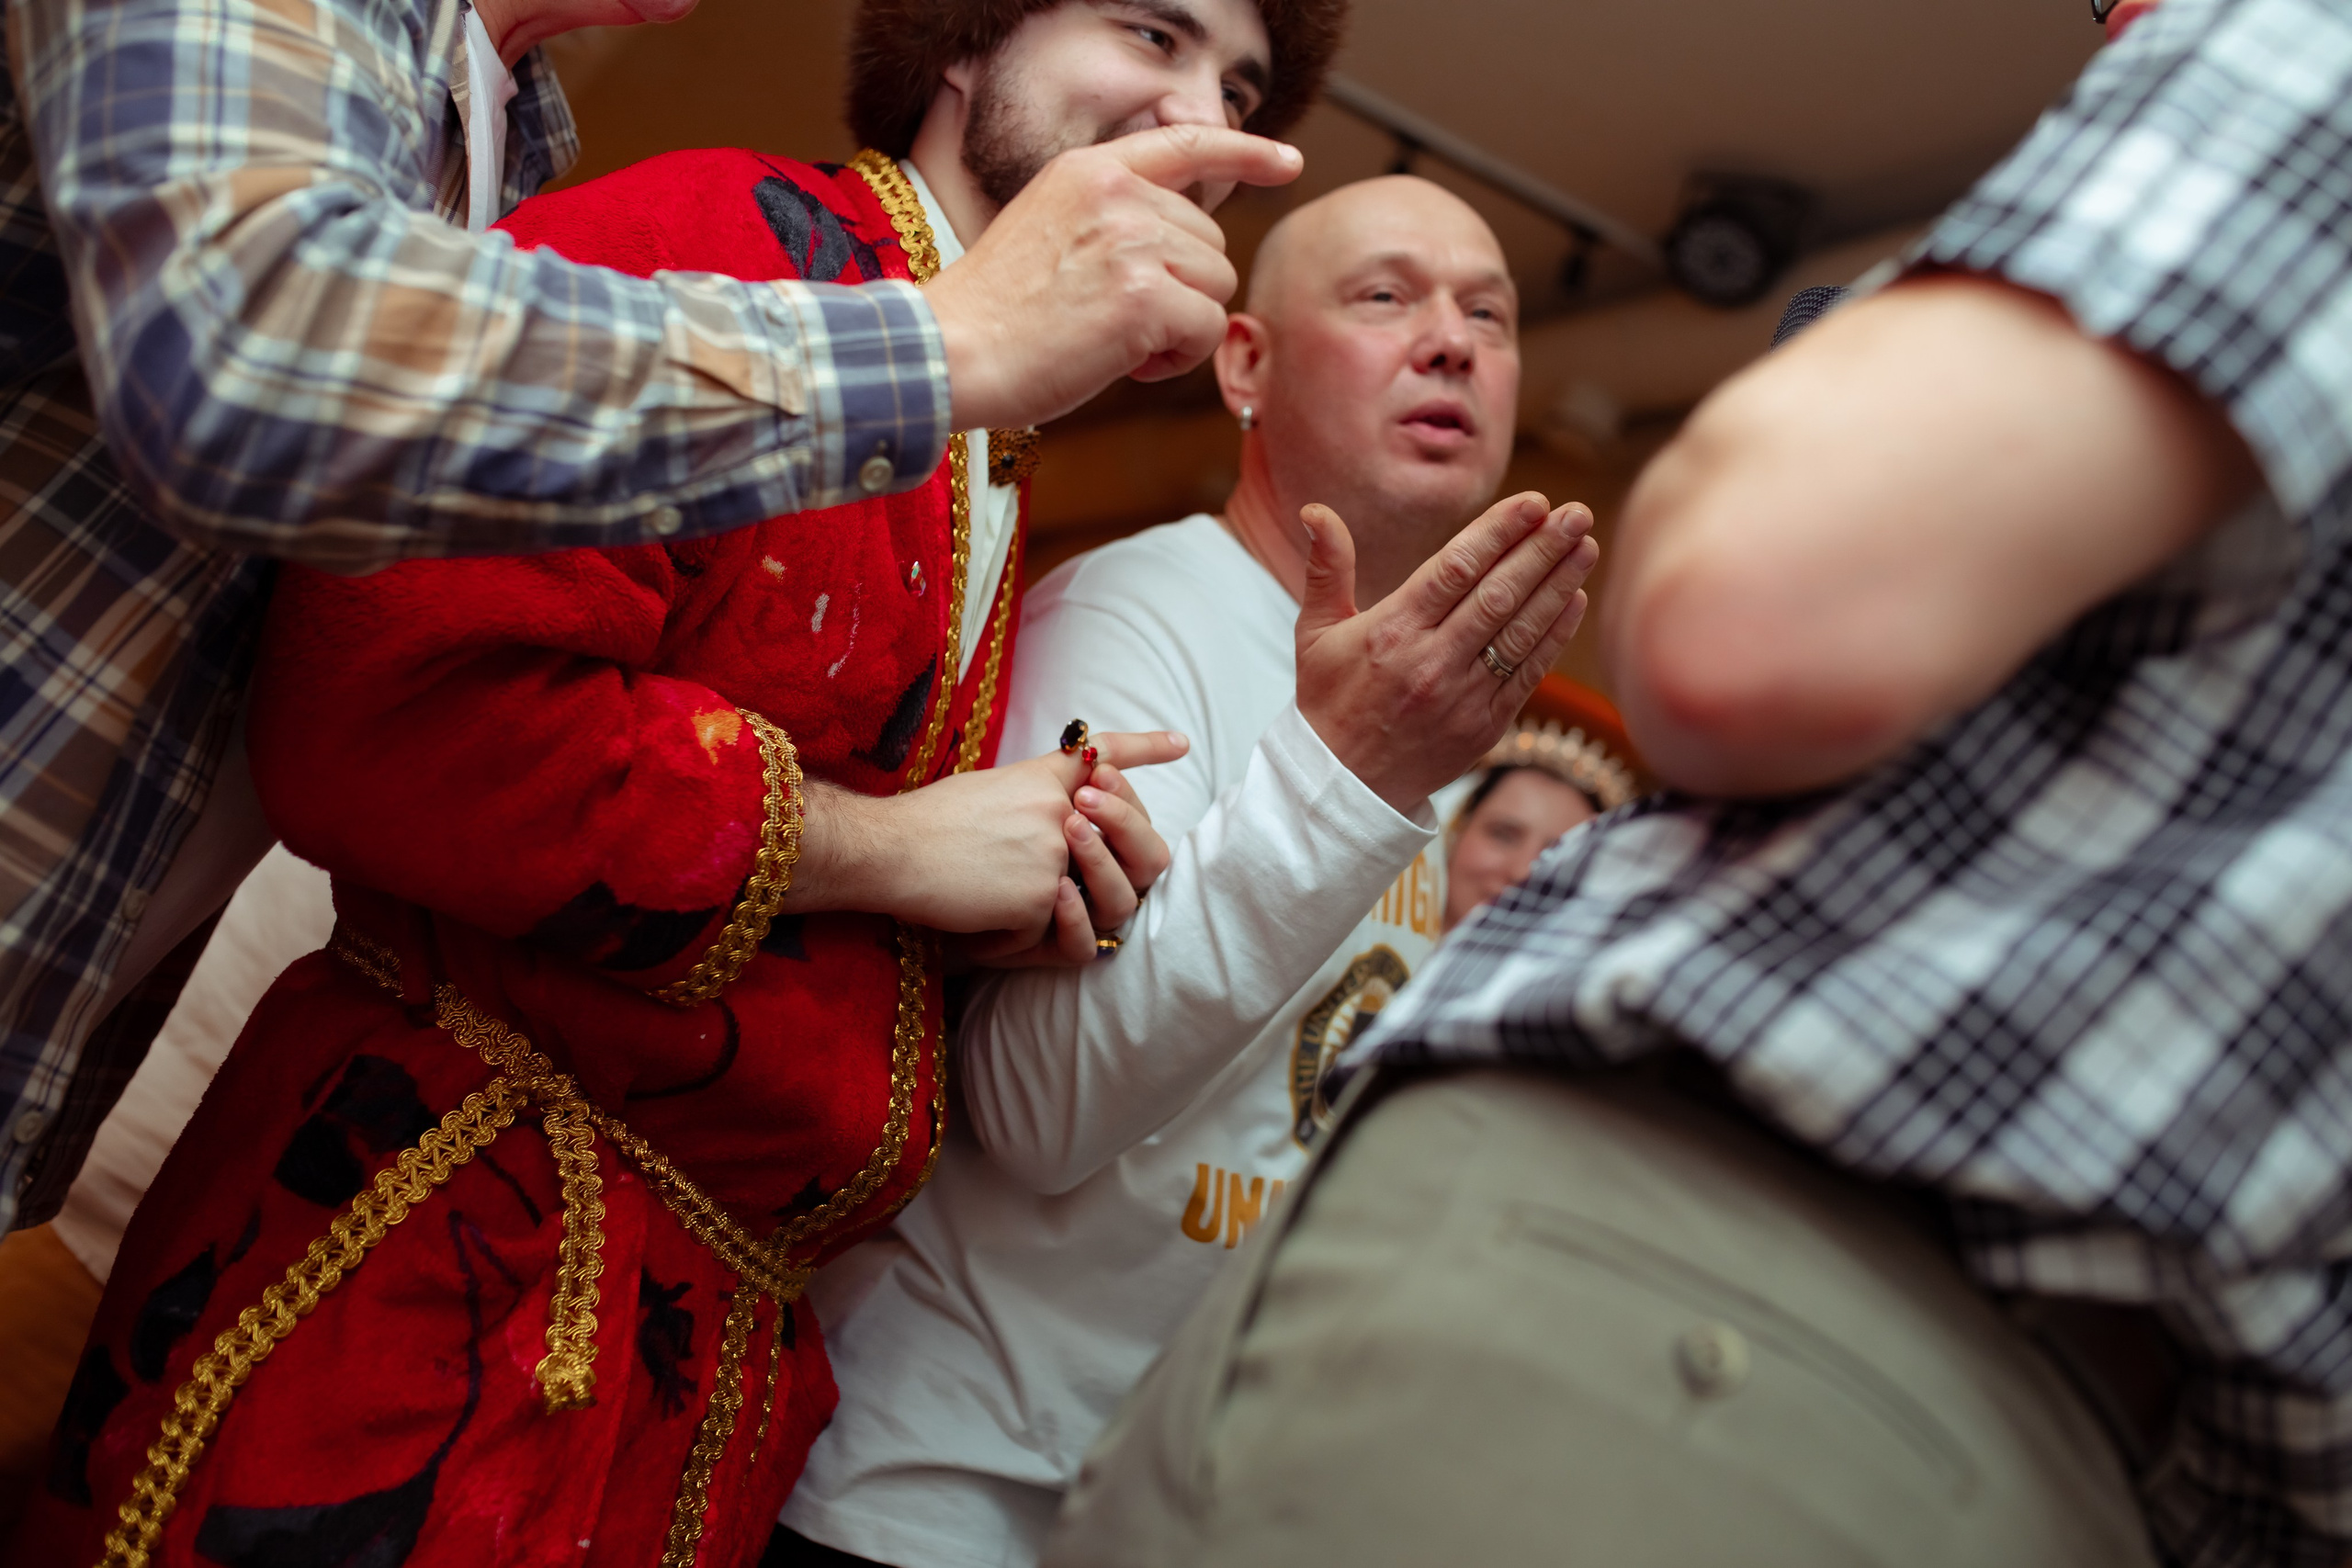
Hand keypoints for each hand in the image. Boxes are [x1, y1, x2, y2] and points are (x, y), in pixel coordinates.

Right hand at [792, 732, 1185, 942]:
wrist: (889, 850)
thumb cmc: (925, 826)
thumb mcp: (989, 791)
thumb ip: (1036, 802)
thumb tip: (1069, 827)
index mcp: (1046, 778)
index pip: (1105, 752)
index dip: (1145, 747)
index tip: (1181, 744)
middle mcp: (1063, 807)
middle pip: (1114, 843)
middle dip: (1107, 863)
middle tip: (1064, 877)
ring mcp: (1059, 851)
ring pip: (1084, 897)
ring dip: (1056, 908)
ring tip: (1004, 897)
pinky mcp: (1044, 895)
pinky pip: (1046, 932)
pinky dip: (1009, 935)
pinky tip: (974, 914)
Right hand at [926, 126, 1303, 432]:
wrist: (951, 350)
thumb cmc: (999, 312)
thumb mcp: (1052, 228)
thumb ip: (1115, 217)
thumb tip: (1188, 243)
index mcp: (1092, 171)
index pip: (1186, 144)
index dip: (1245, 152)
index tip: (1286, 162)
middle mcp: (1119, 195)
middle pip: (1211, 243)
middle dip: (1181, 290)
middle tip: (1115, 318)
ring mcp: (1135, 242)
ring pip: (1216, 286)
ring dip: (1180, 327)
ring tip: (1115, 340)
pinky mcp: (1146, 297)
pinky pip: (1207, 329)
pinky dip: (1177, 360)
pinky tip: (1125, 363)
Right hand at [1295, 495, 1597, 811]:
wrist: (1341, 786)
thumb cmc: (1329, 700)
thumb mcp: (1315, 632)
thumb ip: (1326, 567)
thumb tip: (1315, 508)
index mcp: (1392, 631)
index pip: (1456, 568)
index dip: (1499, 532)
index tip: (1534, 502)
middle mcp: (1430, 661)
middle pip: (1498, 594)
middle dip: (1543, 549)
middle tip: (1578, 514)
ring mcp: (1462, 697)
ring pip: (1520, 631)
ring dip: (1559, 586)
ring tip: (1586, 546)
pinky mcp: (1484, 727)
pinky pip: (1528, 674)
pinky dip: (1555, 636)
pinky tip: (1576, 600)